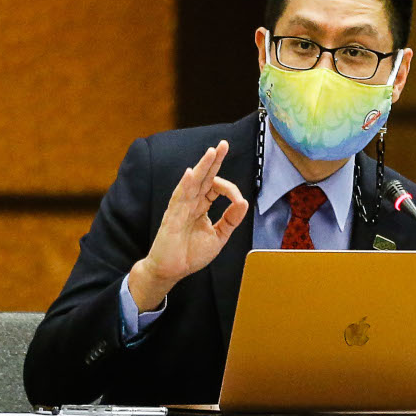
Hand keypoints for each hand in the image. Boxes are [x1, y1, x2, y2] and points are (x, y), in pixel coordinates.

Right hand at [128, 140, 248, 310]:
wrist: (172, 271)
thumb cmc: (190, 254)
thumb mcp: (219, 236)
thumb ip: (231, 219)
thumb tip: (244, 202)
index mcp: (201, 206)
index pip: (216, 187)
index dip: (230, 189)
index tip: (239, 200)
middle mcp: (191, 203)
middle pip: (204, 177)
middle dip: (213, 160)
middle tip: (223, 144)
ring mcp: (180, 208)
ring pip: (192, 183)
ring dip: (202, 167)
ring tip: (211, 152)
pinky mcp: (172, 217)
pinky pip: (179, 198)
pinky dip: (185, 185)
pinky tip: (190, 173)